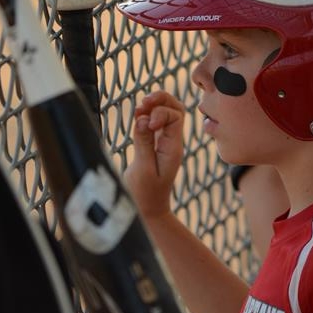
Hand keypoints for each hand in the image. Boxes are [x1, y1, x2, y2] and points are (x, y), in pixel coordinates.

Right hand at [126, 90, 184, 220]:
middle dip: (162, 99)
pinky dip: (146, 114)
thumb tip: (143, 119)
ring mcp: (164, 142)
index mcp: (173, 148)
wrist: (146, 212)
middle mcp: (172, 142)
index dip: (160, 114)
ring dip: (154, 105)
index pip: (176, 117)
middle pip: (176, 109)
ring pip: (167, 112)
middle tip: (144, 102)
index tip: (145, 125)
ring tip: (138, 107)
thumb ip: (143, 143)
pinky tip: (136, 116)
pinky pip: (155, 122)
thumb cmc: (144, 195)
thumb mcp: (142, 169)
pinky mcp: (154, 144)